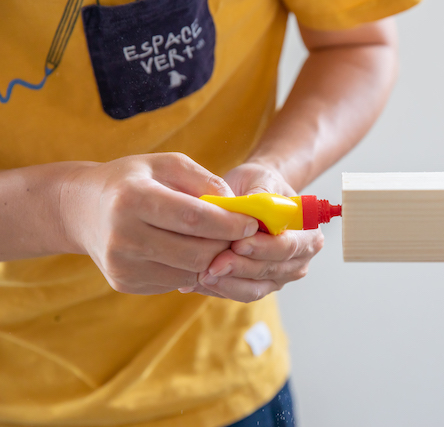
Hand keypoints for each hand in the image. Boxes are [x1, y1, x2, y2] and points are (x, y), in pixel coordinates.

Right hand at [60, 153, 257, 294]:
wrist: (81, 210)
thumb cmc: (131, 181)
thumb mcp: (166, 165)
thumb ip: (205, 181)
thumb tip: (237, 208)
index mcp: (133, 198)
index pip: (194, 218)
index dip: (229, 224)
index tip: (251, 223)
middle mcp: (123, 235)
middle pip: (196, 252)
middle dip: (226, 245)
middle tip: (239, 235)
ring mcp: (122, 264)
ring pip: (189, 272)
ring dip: (211, 259)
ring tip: (216, 241)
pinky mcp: (124, 283)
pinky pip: (174, 282)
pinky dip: (191, 269)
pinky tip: (188, 251)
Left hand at [190, 162, 323, 301]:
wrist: (251, 194)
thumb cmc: (258, 185)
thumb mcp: (260, 180)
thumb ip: (259, 195)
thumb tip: (248, 209)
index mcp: (308, 233)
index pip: (288, 246)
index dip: (264, 248)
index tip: (238, 244)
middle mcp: (299, 260)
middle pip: (271, 270)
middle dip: (241, 268)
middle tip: (213, 265)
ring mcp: (280, 277)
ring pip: (255, 288)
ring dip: (228, 283)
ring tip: (201, 275)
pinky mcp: (258, 286)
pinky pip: (240, 293)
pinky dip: (219, 288)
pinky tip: (196, 281)